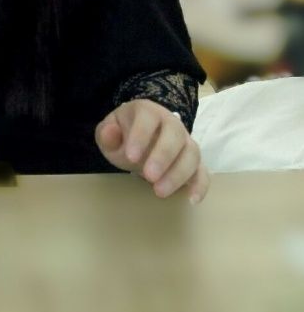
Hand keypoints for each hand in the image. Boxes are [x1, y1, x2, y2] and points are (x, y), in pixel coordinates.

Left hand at [94, 99, 210, 203]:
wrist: (139, 140)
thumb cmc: (123, 136)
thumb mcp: (109, 134)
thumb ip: (107, 134)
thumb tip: (109, 133)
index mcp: (148, 111)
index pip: (148, 117)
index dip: (141, 136)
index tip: (131, 157)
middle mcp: (171, 123)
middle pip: (175, 134)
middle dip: (163, 156)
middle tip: (149, 177)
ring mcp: (185, 142)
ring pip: (192, 153)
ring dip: (178, 173)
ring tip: (159, 191)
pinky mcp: (194, 161)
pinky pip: (203, 171)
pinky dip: (200, 185)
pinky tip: (192, 200)